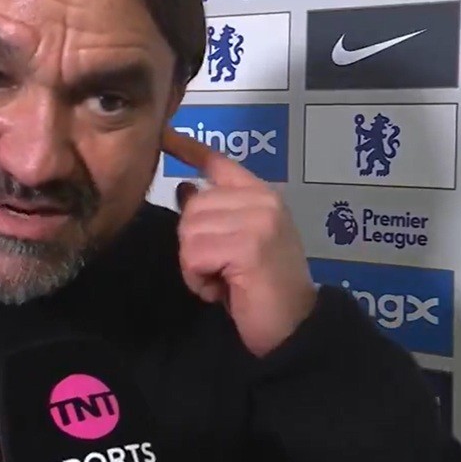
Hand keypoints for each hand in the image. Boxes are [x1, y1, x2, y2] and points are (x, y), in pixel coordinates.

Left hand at [162, 127, 316, 356]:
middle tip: (220, 269)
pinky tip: (223, 290)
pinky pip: (194, 255)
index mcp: (262, 195)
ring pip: (189, 232)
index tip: (165, 135)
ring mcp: (258, 220)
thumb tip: (184, 187)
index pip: (219, 163)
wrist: (296, 326)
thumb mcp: (240, 241)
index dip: (189, 148)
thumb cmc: (263, 288)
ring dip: (195, 265)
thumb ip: (217, 213)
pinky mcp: (248, 246)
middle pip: (191, 206)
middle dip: (193, 244)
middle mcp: (263, 200)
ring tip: (224, 280)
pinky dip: (199, 279)